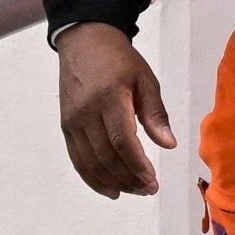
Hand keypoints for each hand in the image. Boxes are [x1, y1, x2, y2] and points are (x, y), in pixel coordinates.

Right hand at [56, 23, 174, 197]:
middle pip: (105, 156)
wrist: (84, 43)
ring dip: (112, 182)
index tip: (152, 180)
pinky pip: (78, 159)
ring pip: (90, 163)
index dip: (136, 164)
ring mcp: (73, 122)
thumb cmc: (120, 60)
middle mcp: (86, 114)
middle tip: (148, 190)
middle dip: (128, 178)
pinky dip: (92, 178)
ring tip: (133, 191)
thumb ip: (156, 113)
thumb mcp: (145, 79)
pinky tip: (109, 188)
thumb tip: (169, 144)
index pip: (122, 140)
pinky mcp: (66, 128)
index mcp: (110, 98)